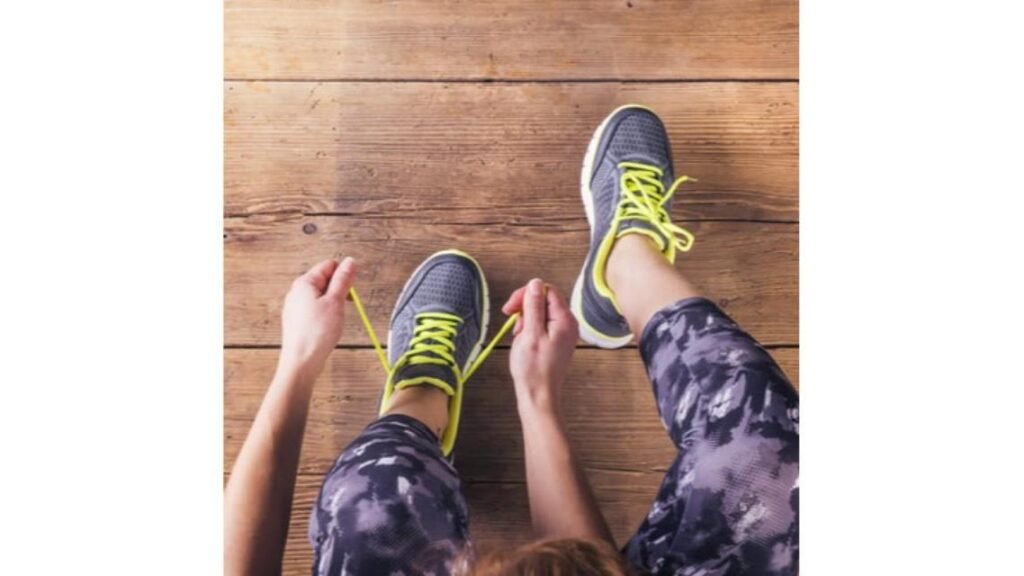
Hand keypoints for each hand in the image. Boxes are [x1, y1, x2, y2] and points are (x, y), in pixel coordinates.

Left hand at [279, 257, 356, 377]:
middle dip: (339, 291)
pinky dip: (325, 314)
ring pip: (321, 295)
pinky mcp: (298, 319)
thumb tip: (350, 262)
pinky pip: (316, 308)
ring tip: (334, 319)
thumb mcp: (336, 302)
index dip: (344, 276)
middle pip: (325, 279)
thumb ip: (343, 280)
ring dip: (333, 303)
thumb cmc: (317, 333)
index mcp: (304, 282)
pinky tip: (326, 327)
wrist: (302, 361)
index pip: (330, 265)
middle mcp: (297, 291)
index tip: (349, 292)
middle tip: (341, 307)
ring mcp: (296, 306)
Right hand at [502, 278, 577, 415]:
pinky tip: (523, 341)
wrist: (538, 395)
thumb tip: (535, 283)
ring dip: (525, 320)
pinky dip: (529, 329)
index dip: (527, 295)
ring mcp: (563, 333)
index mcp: (565, 320)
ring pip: (540, 313)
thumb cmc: (533, 369)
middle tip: (513, 322)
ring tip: (520, 337)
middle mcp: (568, 324)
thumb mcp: (530, 333)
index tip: (511, 307)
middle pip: (544, 300)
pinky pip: (541, 325)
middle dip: (525, 308)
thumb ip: (533, 306)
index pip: (546, 291)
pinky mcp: (556, 340)